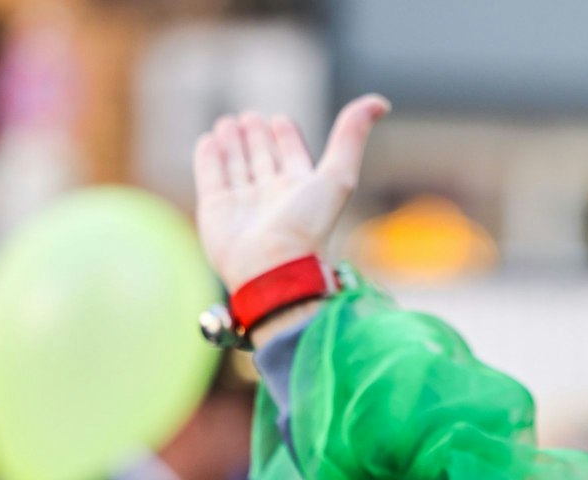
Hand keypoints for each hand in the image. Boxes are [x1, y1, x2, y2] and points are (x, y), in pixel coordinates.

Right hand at [193, 95, 389, 293]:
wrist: (272, 269)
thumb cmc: (307, 226)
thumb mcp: (338, 176)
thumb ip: (351, 137)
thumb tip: (379, 102)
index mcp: (301, 190)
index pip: (292, 155)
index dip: (286, 137)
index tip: (279, 119)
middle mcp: (272, 196)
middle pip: (263, 159)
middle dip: (256, 137)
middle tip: (249, 117)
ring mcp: (243, 204)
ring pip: (237, 166)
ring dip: (233, 143)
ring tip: (228, 122)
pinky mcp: (215, 210)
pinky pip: (211, 177)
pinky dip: (209, 158)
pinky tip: (209, 140)